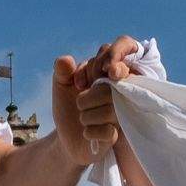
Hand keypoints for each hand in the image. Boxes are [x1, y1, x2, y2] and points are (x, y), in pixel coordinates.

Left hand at [53, 35, 143, 166]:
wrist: (66, 138)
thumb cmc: (68, 107)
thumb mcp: (61, 86)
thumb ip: (61, 71)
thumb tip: (65, 60)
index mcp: (112, 72)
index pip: (123, 47)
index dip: (105, 60)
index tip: (84, 80)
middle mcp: (124, 89)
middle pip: (111, 85)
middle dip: (86, 97)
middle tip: (79, 103)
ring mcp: (124, 112)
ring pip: (110, 109)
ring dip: (86, 116)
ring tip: (83, 119)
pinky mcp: (119, 134)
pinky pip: (108, 131)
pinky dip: (90, 132)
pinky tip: (87, 133)